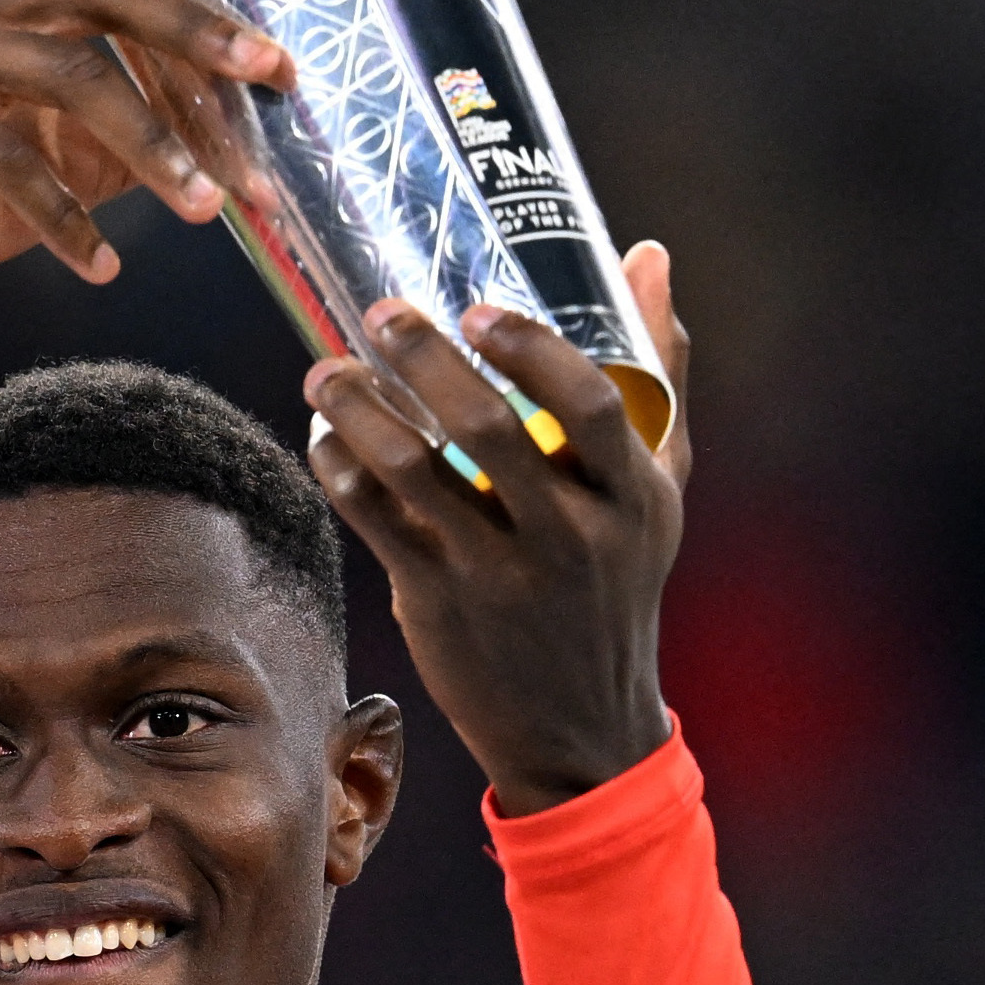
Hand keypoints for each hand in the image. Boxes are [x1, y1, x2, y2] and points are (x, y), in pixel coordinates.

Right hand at [0, 0, 292, 314]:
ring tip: (206, 207)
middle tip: (270, 69)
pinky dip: (64, 217)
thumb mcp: (79, 144)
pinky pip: (5, 158)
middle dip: (198, 29)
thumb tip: (252, 129)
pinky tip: (103, 265)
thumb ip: (149, 117)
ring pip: (71, 74)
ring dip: (152, 145)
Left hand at [301, 250, 694, 813]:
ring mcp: (499, 576)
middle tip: (381, 312)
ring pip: (412, 473)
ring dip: (359, 410)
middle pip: (489, 428)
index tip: (479, 309)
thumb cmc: (616, 584)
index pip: (592, 404)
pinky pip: (374, 521)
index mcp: (632, 498)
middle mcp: (570, 538)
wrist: (583, 729)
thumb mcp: (657, 489)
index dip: (531, 348)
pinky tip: (327, 436)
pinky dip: (340, 469)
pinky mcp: (438, 606)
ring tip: (327, 370)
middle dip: (423, 359)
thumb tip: (645, 255)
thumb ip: (655, 374)